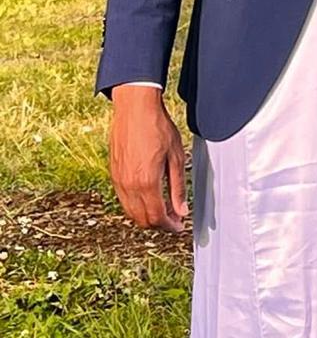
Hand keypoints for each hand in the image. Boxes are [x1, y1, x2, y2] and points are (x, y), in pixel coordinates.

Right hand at [108, 84, 188, 232]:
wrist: (135, 110)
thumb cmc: (158, 129)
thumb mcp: (177, 158)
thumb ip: (178, 187)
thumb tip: (181, 211)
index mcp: (146, 182)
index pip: (156, 217)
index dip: (169, 226)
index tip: (179, 227)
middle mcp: (129, 185)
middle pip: (142, 219)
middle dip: (159, 224)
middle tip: (174, 220)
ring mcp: (118, 180)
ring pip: (130, 211)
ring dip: (146, 216)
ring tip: (164, 210)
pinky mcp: (113, 173)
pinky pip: (123, 199)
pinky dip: (136, 205)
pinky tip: (150, 198)